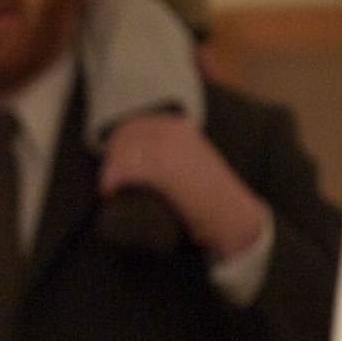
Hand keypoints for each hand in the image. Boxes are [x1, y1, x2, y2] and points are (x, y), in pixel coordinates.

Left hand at [98, 113, 266, 259]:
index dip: (117, 145)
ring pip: (122, 152)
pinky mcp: (164, 169)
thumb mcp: (189, 161)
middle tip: (109, 180)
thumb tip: (134, 158)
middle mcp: (173, 131)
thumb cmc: (209, 195)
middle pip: (124, 136)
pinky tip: (110, 191)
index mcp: (179, 126)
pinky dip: (112, 179)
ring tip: (110, 188)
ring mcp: (169, 148)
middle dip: (111, 157)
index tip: (112, 164)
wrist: (232, 215)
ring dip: (110, 170)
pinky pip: (126, 168)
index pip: (134, 125)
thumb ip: (167, 152)